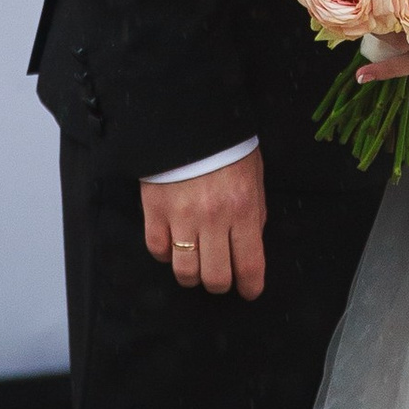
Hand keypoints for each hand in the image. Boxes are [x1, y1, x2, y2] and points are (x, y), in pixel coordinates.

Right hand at [141, 148, 265, 297]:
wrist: (189, 117)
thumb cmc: (227, 147)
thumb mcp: (254, 176)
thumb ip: (254, 213)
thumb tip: (249, 246)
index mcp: (243, 208)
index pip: (249, 265)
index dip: (250, 287)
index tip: (249, 291)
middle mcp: (213, 218)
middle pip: (215, 278)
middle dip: (221, 283)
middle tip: (221, 275)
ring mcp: (181, 217)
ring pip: (185, 272)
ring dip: (193, 275)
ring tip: (196, 263)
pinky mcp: (154, 211)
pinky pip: (158, 251)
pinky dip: (166, 254)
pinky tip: (174, 243)